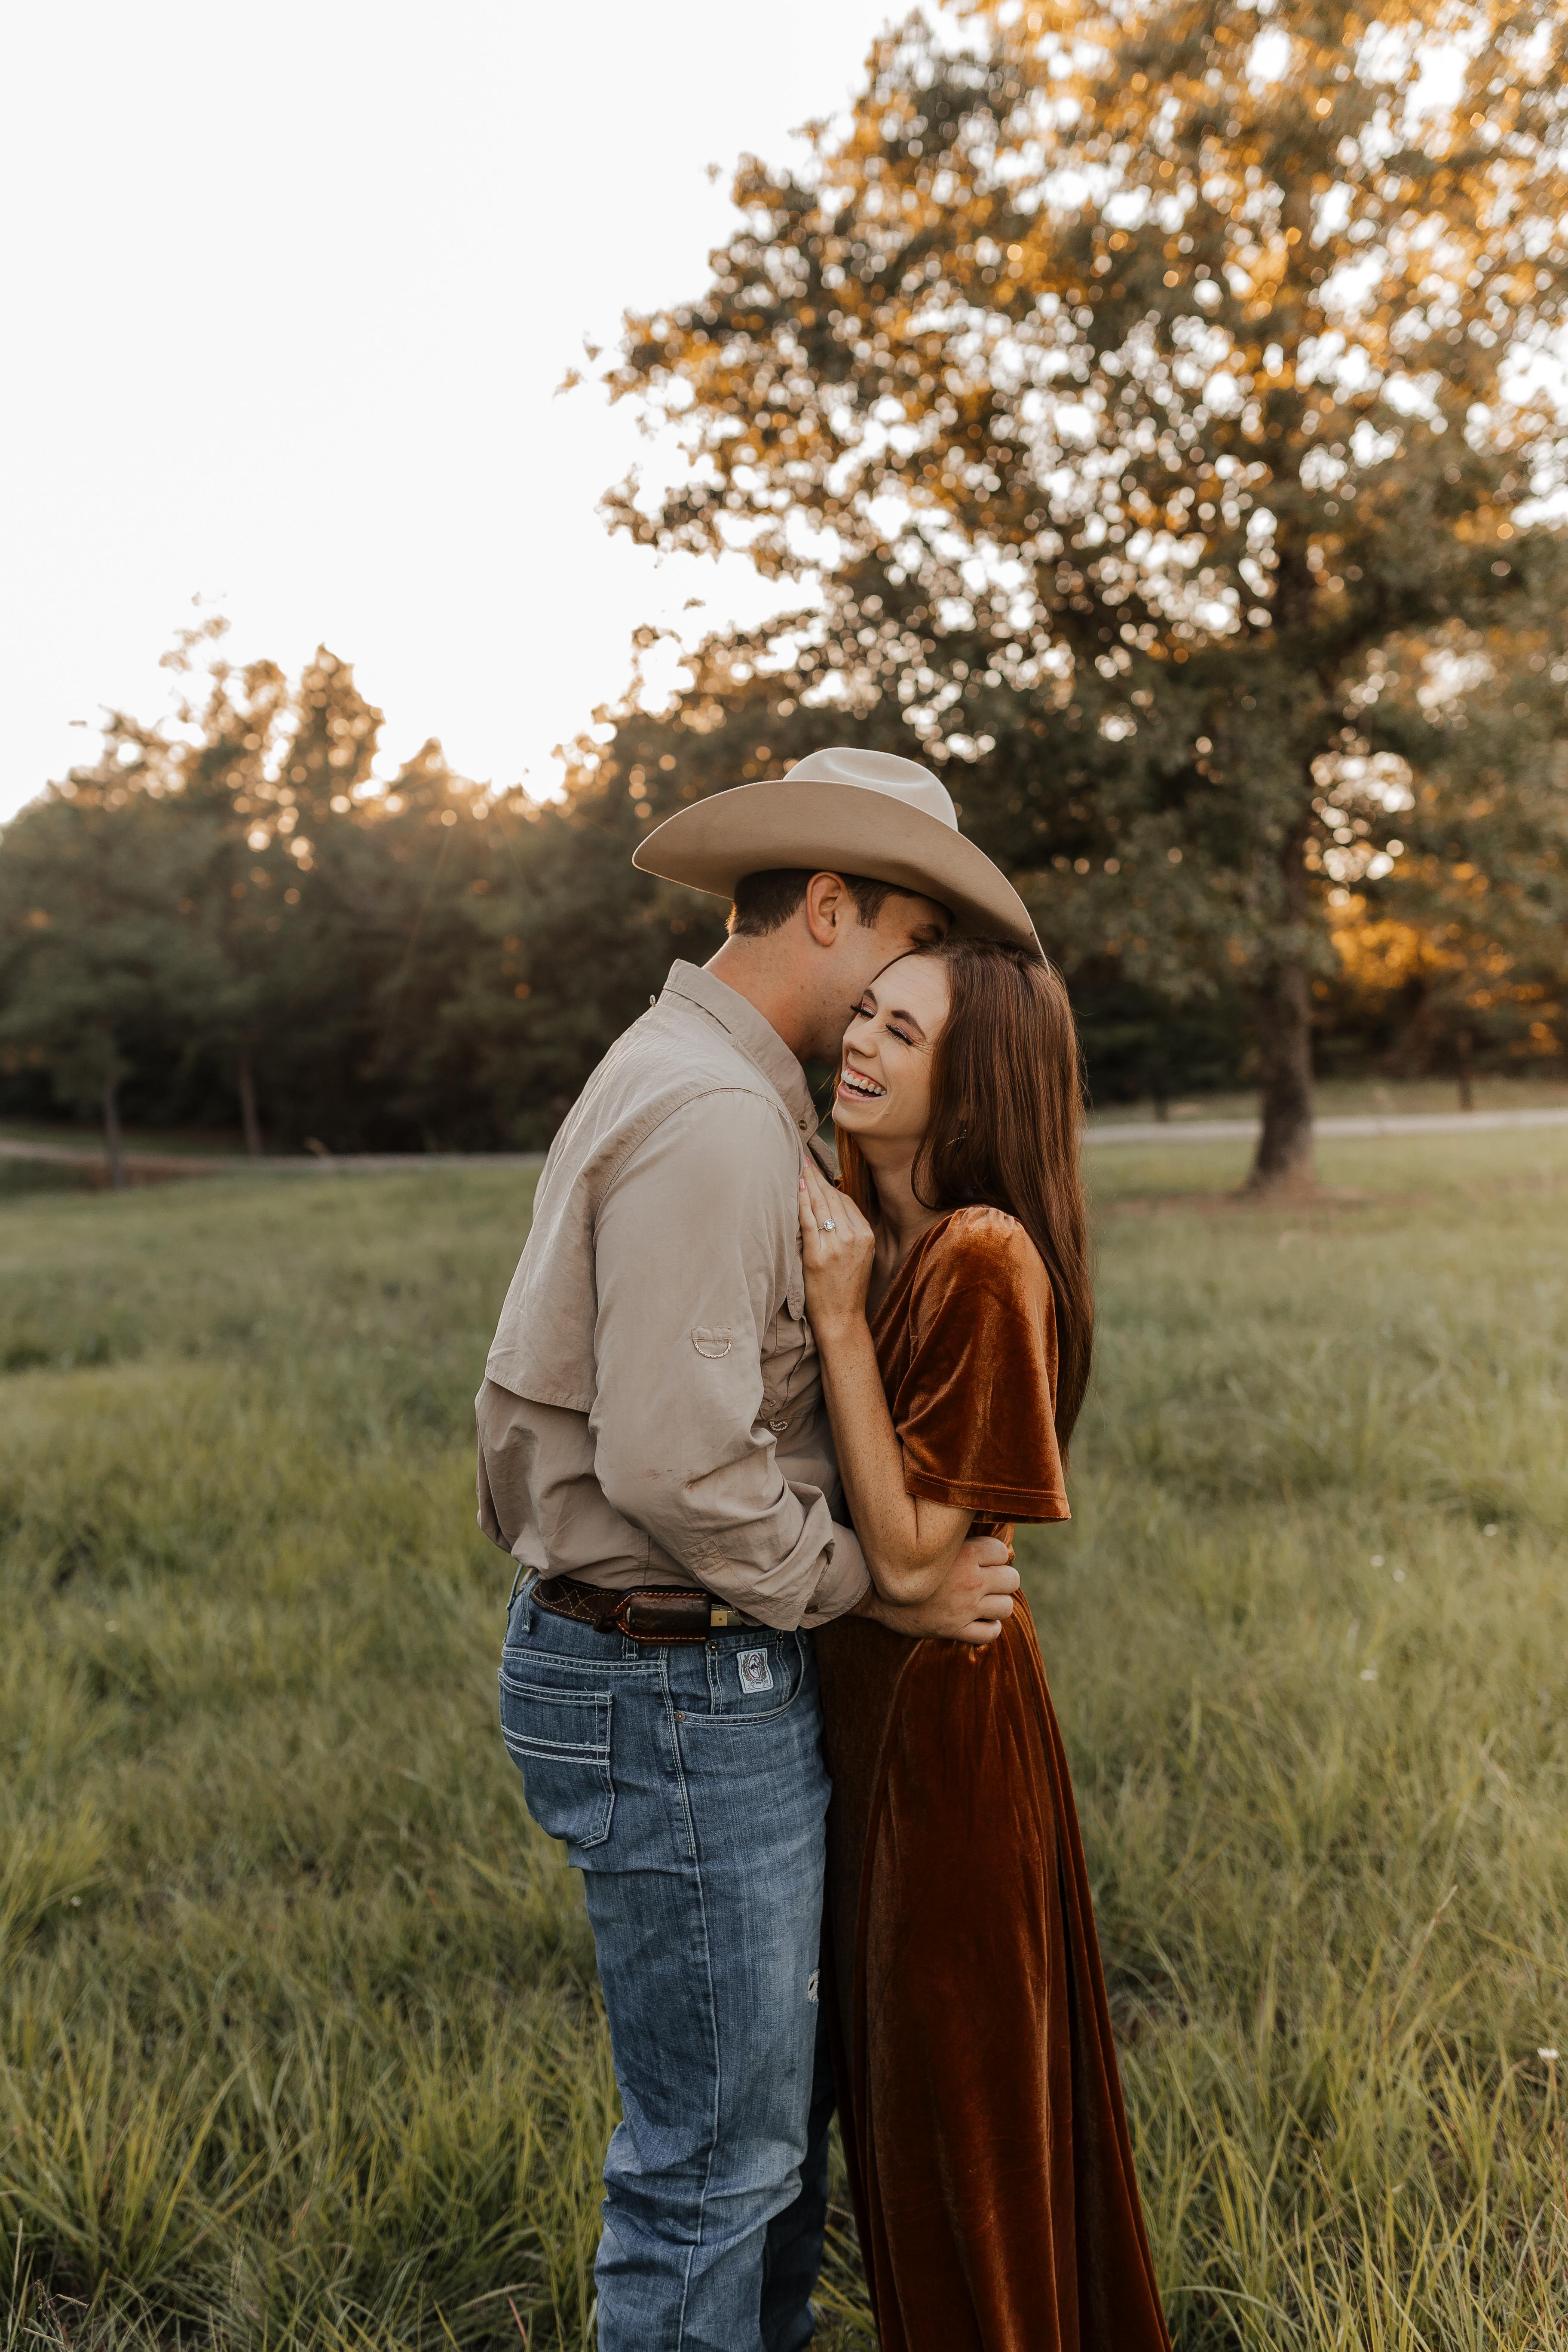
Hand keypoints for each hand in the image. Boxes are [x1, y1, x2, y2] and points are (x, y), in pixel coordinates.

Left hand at [797, 1159, 874, 1334]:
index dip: (830, 1183)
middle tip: (804, 1158)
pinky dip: (802, 1201)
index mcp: (867, 1236)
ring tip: (799, 1166)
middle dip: (818, 1177)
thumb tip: (832, 1208)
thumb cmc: (846, 1289)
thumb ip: (850, 1232)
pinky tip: (797, 1187)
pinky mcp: (817, 1256)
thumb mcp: (860, 1256)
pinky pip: (809, 1221)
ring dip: (809, 1183)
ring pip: (822, 1206)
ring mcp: (836, 1246)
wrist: (842, 1319)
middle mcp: (855, 1237)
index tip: (818, 1170)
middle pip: (833, 1199)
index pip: (846, 1201)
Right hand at [859, 1534, 1017, 1646]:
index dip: (994, 1555)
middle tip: (987, 1580)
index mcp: (964, 1554)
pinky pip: (990, 1633)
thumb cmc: (901, 1561)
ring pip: (1006, 1607)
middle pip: (1012, 1579)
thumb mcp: (931, 1543)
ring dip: (997, 1604)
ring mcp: (964, 1607)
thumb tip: (980, 1535)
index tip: (983, 1558)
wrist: (872, 1591)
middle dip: (1002, 1579)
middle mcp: (970, 1580)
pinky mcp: (955, 1629)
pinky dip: (989, 1627)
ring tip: (984, 1600)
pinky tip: (980, 1620)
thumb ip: (955, 1539)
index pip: (1001, 1551)